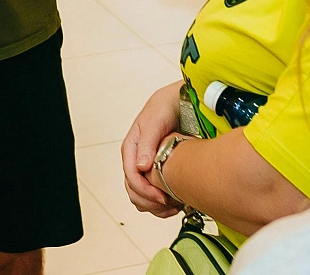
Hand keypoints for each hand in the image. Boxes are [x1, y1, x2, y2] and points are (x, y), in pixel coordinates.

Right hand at [122, 82, 183, 215]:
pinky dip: (161, 204)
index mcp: (131, 148)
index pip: (131, 177)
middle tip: (169, 205)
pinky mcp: (155, 171)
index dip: (144, 191)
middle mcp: (135, 159)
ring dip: (155, 206)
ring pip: (141, 196)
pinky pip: (152, 194)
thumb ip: (147, 143)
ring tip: (174, 206)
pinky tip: (175, 204)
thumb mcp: (155, 122)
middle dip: (149, 202)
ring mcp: (145, 166)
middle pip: (133, 190)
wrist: (178, 102)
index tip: (162, 198)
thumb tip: (140, 167)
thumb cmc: (164, 108)